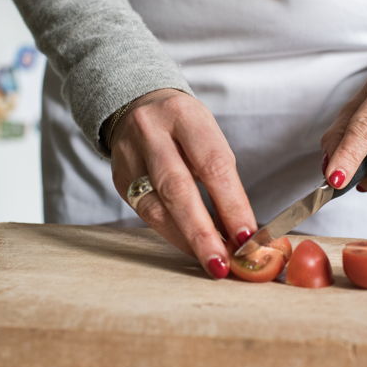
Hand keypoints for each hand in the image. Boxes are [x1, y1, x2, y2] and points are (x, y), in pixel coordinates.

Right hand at [108, 89, 256, 278]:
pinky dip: (172, 234)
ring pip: (156, 207)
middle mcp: (151, 132)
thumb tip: (242, 230)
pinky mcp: (119, 179)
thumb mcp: (208, 136)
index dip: (231, 203)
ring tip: (211, 261)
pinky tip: (190, 247)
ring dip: (187, 240)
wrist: (138, 104)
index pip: (212, 164)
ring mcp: (129, 156)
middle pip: (177, 188)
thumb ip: (223, 179)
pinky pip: (146, 215)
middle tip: (223, 262)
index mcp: (184, 115)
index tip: (247, 236)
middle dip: (203, 232)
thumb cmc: (184, 127)